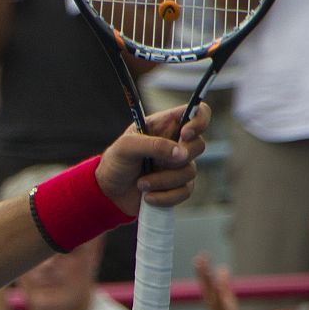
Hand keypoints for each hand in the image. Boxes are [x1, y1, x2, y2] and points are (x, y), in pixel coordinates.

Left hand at [95, 101, 209, 214]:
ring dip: (163, 180)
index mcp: (164, 125)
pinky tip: (148, 197)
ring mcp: (179, 165)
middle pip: (198, 145)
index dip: (199, 120)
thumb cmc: (115, 163)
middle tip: (154, 164)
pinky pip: (185, 191)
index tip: (185, 134)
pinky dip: (165, 196)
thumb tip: (182, 153)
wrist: (109, 193)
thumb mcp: (126, 147)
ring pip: (190, 171)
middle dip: (176, 159)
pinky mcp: (179, 186)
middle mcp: (176, 143)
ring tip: (141, 184)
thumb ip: (153, 145)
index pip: (197, 113)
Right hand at [194, 253, 240, 309]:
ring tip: (206, 268)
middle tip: (199, 258)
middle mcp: (211, 300)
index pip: (206, 279)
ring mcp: (215, 307)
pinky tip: (217, 285)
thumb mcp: (226, 297)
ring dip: (207, 280)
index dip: (203, 268)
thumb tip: (223, 267)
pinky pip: (219, 302)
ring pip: (210, 291)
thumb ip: (224, 282)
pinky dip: (217, 294)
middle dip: (202, 271)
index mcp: (211, 295)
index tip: (201, 255)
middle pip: (205, 283)